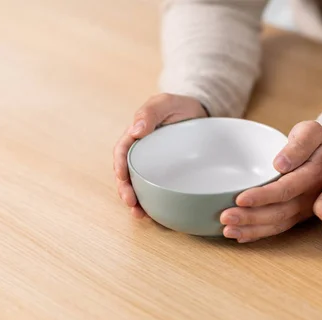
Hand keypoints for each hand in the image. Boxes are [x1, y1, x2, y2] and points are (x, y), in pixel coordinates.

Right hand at [113, 94, 207, 217]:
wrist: (201, 114)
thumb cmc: (180, 106)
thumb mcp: (165, 103)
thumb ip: (150, 112)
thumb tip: (135, 130)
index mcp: (136, 136)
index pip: (122, 152)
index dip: (120, 166)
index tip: (122, 178)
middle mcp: (142, 153)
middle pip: (127, 174)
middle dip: (125, 190)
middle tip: (131, 203)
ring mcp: (153, 165)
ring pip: (139, 185)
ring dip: (136, 201)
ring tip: (139, 214)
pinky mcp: (166, 175)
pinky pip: (157, 189)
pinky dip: (154, 201)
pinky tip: (155, 213)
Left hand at [220, 121, 321, 241]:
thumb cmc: (317, 140)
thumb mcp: (311, 132)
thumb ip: (298, 145)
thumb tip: (280, 163)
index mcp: (313, 176)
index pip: (285, 189)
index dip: (262, 196)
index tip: (240, 199)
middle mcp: (310, 197)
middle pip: (279, 212)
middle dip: (251, 218)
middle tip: (225, 218)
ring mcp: (305, 209)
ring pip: (278, 224)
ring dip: (252, 229)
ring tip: (228, 231)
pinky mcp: (298, 214)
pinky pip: (279, 227)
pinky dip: (259, 234)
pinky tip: (241, 237)